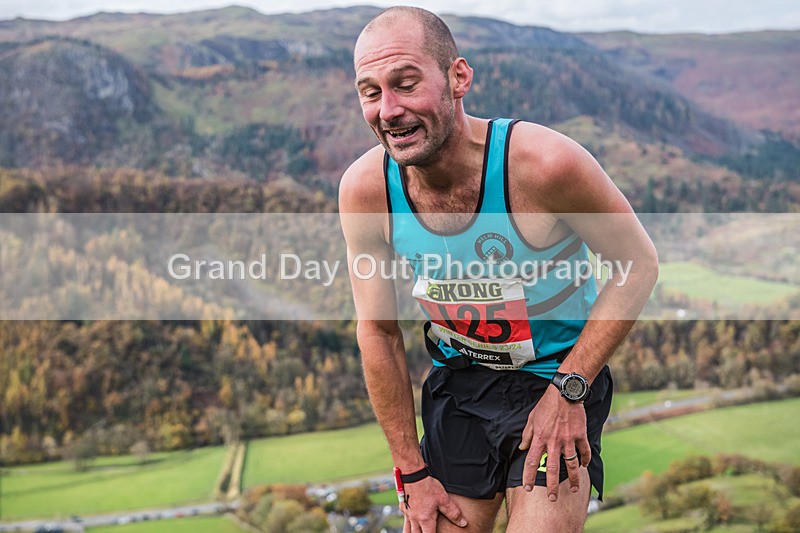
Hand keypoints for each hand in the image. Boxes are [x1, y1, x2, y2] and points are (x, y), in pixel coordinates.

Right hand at [401, 475, 467, 531]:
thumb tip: (464, 523)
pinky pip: (404, 520)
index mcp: (425, 520)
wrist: (413, 474)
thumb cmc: (428, 486)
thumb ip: (453, 513)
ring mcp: (408, 513)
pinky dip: (407, 525)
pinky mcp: (404, 507)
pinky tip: (410, 522)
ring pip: (407, 530)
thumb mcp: (444, 499)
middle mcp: (415, 519)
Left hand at [518, 385, 590, 500]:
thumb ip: (527, 435)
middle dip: (551, 486)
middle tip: (552, 499)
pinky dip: (585, 460)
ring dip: (573, 479)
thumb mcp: (531, 419)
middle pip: (551, 469)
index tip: (527, 488)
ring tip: (574, 489)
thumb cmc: (546, 405)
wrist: (565, 393)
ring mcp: (568, 440)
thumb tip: (521, 448)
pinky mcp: (580, 435)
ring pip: (571, 465)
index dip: (528, 476)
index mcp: (540, 438)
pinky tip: (584, 466)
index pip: (531, 461)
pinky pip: (584, 452)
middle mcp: (553, 442)